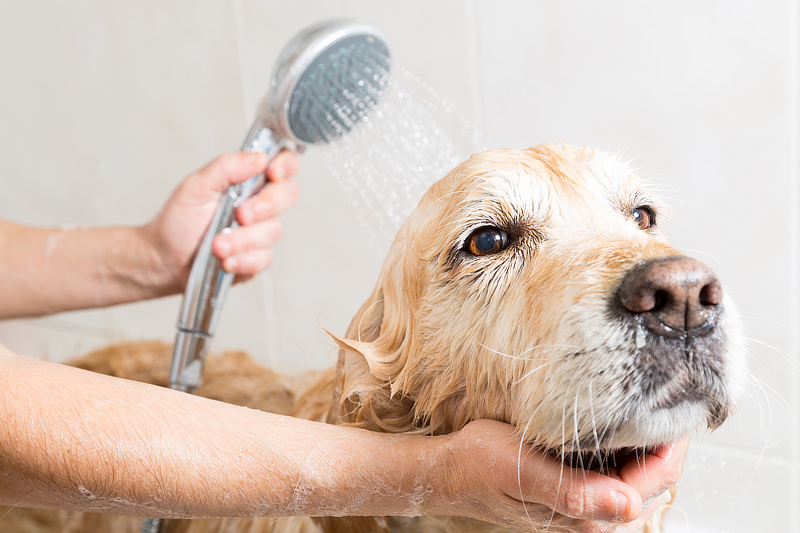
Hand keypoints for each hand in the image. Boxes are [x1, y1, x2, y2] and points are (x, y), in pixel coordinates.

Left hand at [141, 151, 298, 290]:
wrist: (164, 259)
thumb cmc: (178, 220)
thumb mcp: (196, 186)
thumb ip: (226, 167)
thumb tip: (259, 158)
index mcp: (248, 181)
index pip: (283, 164)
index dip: (286, 165)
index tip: (272, 173)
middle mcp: (259, 204)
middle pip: (288, 195)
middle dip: (265, 206)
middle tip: (240, 214)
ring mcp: (260, 232)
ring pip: (273, 231)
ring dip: (243, 240)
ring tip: (216, 245)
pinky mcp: (257, 258)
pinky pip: (264, 258)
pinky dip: (243, 260)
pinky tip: (224, 260)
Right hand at [433, 420, 685, 532]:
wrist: (450, 470)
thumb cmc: (480, 468)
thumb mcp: (524, 472)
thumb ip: (576, 493)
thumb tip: (629, 506)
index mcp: (587, 516)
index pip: (655, 479)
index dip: (674, 442)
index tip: (683, 403)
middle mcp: (593, 515)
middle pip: (654, 477)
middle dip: (667, 438)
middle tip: (674, 392)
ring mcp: (586, 502)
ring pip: (638, 471)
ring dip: (648, 439)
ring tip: (655, 399)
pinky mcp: (576, 488)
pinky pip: (617, 467)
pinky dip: (627, 442)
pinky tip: (622, 418)